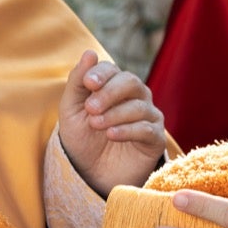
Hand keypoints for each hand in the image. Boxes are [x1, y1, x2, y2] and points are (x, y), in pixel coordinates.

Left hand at [57, 51, 164, 195]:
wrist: (91, 175)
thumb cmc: (82, 139)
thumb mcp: (71, 110)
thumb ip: (78, 82)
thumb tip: (90, 52)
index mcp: (114, 87)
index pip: (112, 70)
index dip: (101, 74)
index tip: (89, 83)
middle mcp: (136, 98)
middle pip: (131, 82)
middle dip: (109, 93)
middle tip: (90, 108)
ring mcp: (148, 118)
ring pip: (139, 106)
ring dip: (114, 114)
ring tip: (96, 125)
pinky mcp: (155, 139)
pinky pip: (148, 129)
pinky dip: (128, 130)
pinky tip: (111, 134)